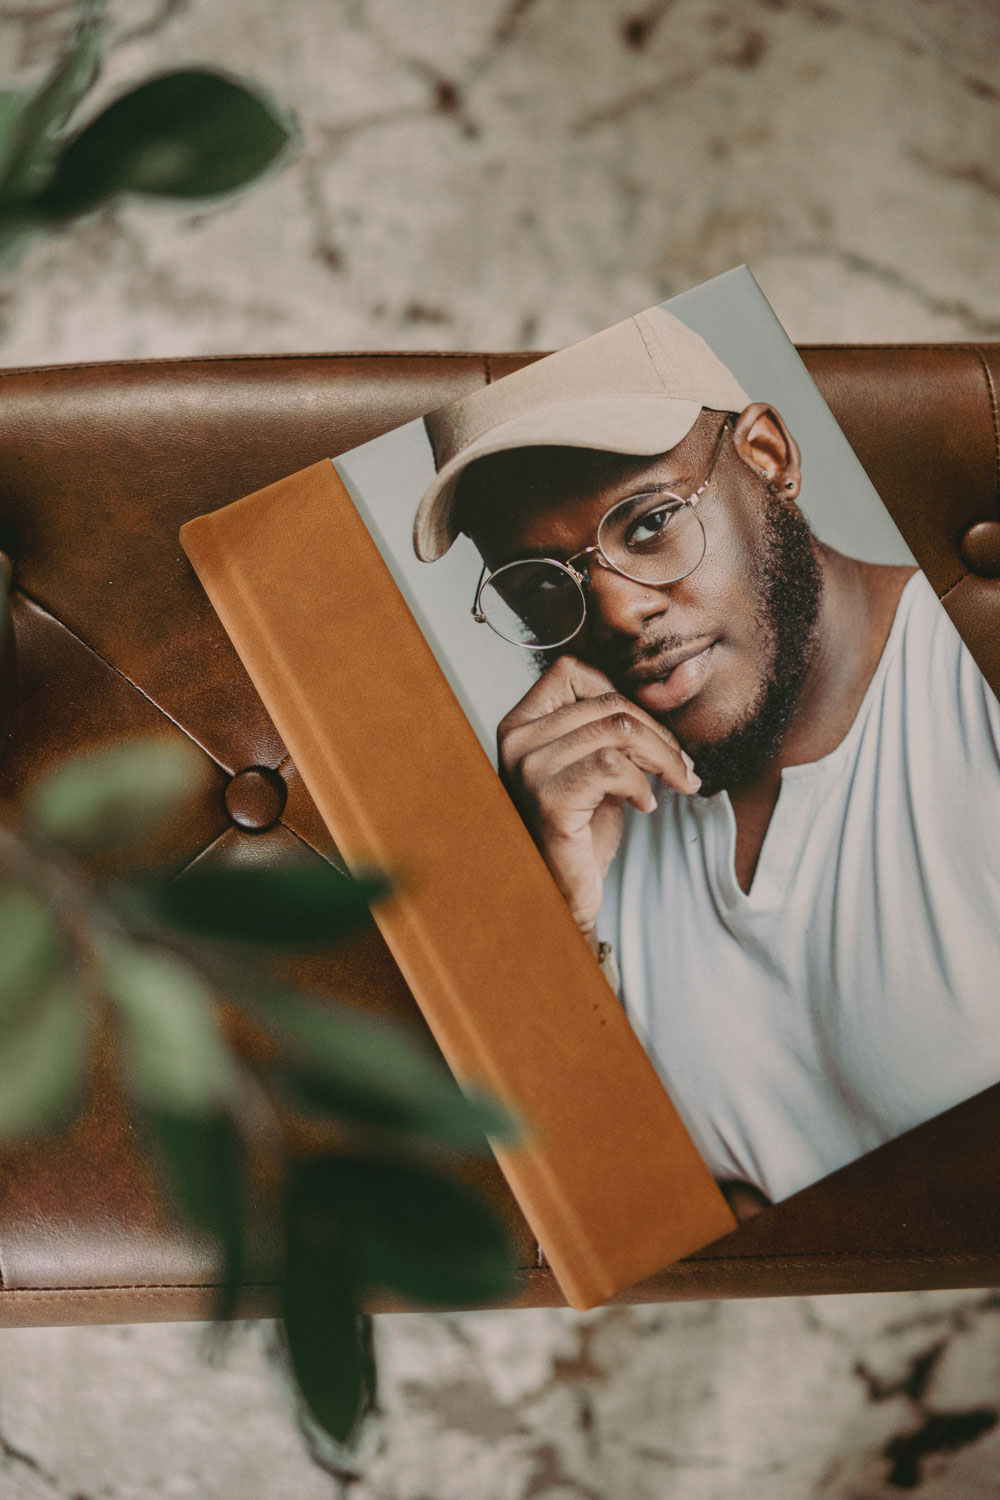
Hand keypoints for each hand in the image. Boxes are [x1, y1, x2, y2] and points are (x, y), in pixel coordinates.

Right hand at [497, 655, 700, 940]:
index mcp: (521, 724)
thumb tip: (661, 694)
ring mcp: (529, 768)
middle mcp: (517, 739)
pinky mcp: (549, 799)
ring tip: (672, 782)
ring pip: (617, 730)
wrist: (561, 892)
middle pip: (608, 703)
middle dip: (658, 734)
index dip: (620, 694)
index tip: (647, 731)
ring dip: (661, 757)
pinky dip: (641, 784)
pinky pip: (613, 766)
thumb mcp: (591, 767)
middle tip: (680, 766)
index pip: (573, 670)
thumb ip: (605, 729)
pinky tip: (643, 805)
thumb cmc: (579, 831)